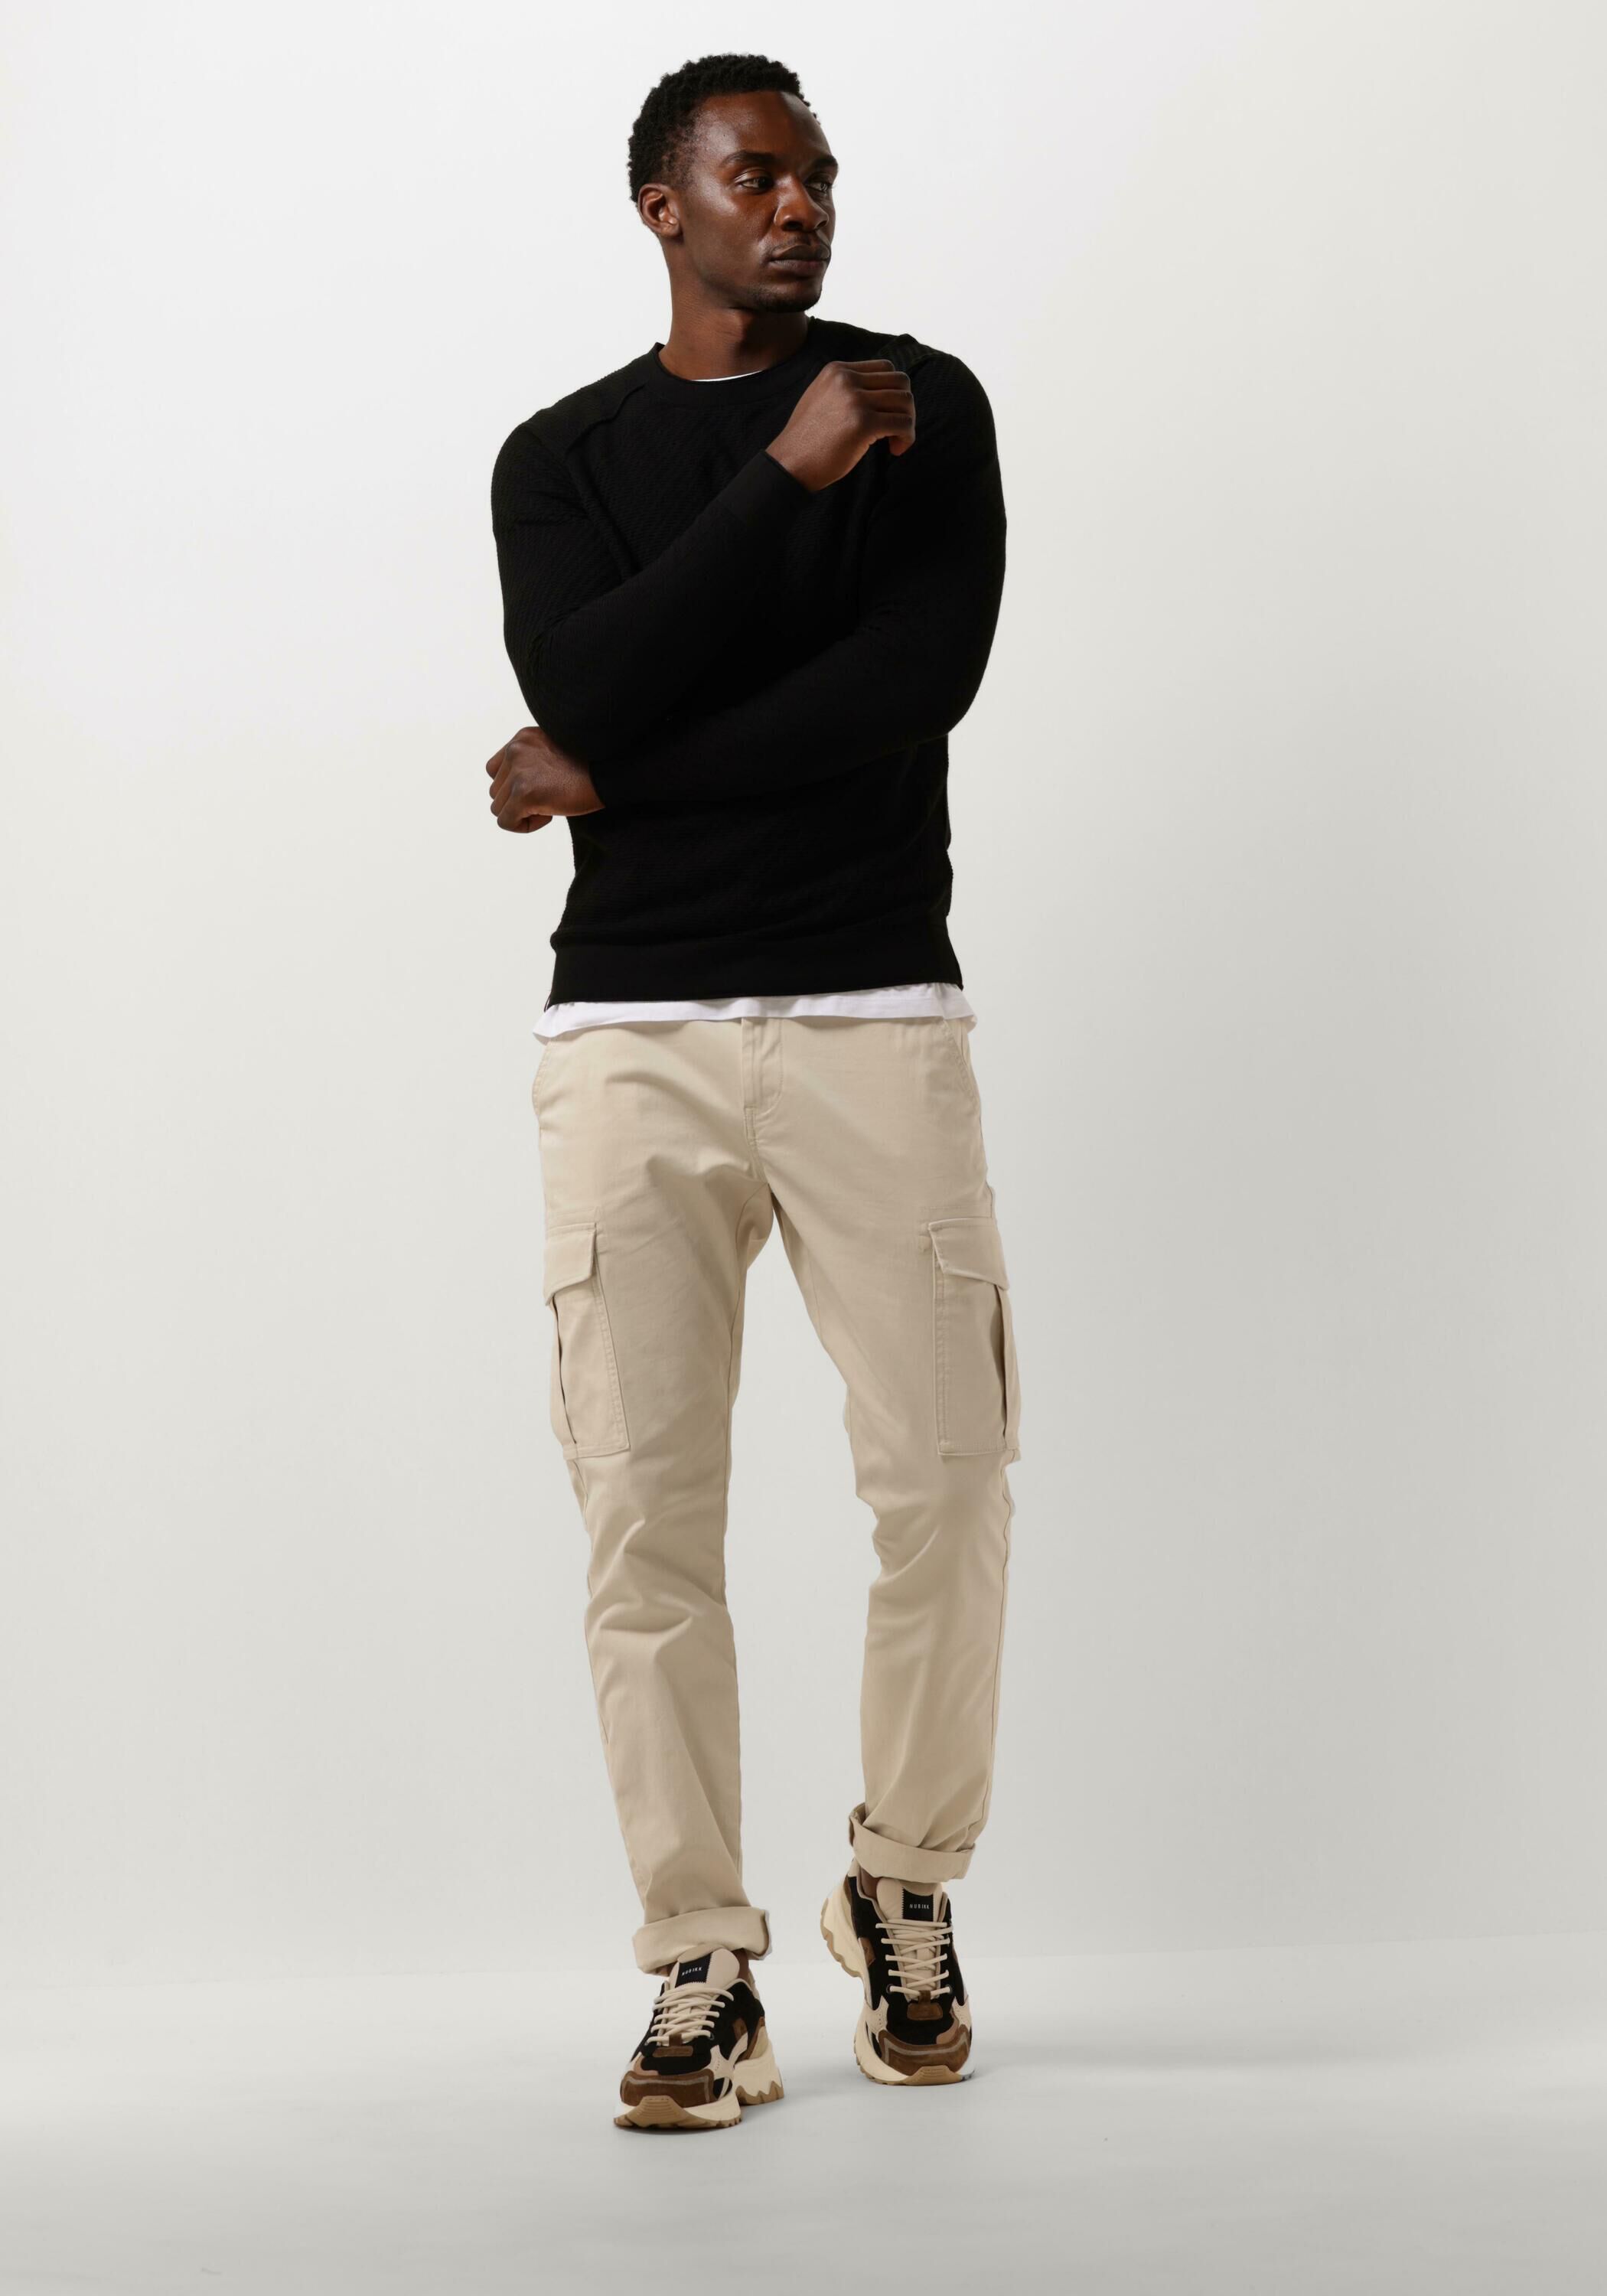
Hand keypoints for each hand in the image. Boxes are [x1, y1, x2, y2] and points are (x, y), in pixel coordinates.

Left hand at [486, 725, 604, 832]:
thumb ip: (532, 761)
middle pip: (496, 791)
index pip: (495, 770)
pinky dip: (526, 826)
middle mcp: (515, 751)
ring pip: (498, 808)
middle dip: (519, 802)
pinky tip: (550, 816)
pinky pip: (506, 822)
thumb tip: (516, 787)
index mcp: (522, 739)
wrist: (611, 771)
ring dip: (522, 813)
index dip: (513, 786)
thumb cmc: (592, 766)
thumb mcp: (555, 751)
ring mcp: (518, 772)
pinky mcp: (524, 794)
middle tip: (550, 799)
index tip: (540, 789)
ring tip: (551, 805)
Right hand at [766, 359, 914, 493]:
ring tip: (896, 442)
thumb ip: (846, 389)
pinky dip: (907, 438)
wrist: (789, 463)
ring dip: (908, 423)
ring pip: (906, 401)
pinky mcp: (863, 423)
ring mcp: (855, 400)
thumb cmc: (808, 440)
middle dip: (905, 406)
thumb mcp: (822, 398)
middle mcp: (847, 379)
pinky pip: (902, 424)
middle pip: (901, 381)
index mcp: (838, 370)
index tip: (887, 413)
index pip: (885, 367)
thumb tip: (881, 392)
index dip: (894, 391)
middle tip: (896, 430)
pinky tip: (895, 450)